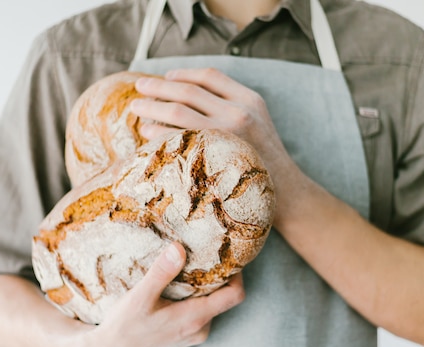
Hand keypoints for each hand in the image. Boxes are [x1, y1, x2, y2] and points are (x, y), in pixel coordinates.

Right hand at [69, 242, 245, 346]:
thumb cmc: (123, 328)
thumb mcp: (139, 298)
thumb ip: (161, 273)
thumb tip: (179, 248)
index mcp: (195, 318)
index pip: (235, 295)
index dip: (237, 274)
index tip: (228, 255)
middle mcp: (199, 329)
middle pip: (223, 298)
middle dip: (218, 276)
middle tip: (204, 253)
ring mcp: (192, 335)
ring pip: (209, 306)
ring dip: (202, 288)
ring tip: (187, 267)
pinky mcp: (183, 338)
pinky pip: (197, 314)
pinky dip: (192, 299)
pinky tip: (175, 288)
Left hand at [130, 68, 294, 177]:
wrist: (287, 194)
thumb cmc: (266, 160)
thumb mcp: (258, 123)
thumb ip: (233, 107)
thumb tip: (190, 98)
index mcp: (250, 100)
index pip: (210, 76)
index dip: (183, 74)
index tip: (166, 76)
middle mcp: (238, 113)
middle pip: (188, 91)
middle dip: (158, 87)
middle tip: (139, 87)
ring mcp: (225, 135)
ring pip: (178, 112)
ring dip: (152, 107)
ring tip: (137, 108)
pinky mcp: (213, 157)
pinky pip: (177, 138)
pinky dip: (158, 132)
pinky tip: (147, 133)